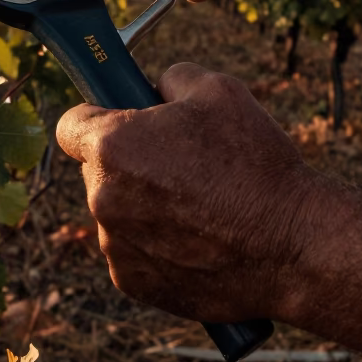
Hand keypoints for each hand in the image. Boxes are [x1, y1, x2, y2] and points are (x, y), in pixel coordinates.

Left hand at [56, 63, 314, 323]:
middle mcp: (102, 198)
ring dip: (143, 203)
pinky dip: (157, 242)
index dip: (97, 115)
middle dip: (129, 160)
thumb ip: (171, 78)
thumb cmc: (255, 163)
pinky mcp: (134, 283)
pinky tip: (201, 235)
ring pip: (116, 211)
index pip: (70, 123)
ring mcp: (115, 246)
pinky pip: (133, 250)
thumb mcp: (219, 89)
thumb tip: (154, 89)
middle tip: (180, 158)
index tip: (119, 117)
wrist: (290, 247)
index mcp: (114, 145)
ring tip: (202, 202)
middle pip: (98, 168)